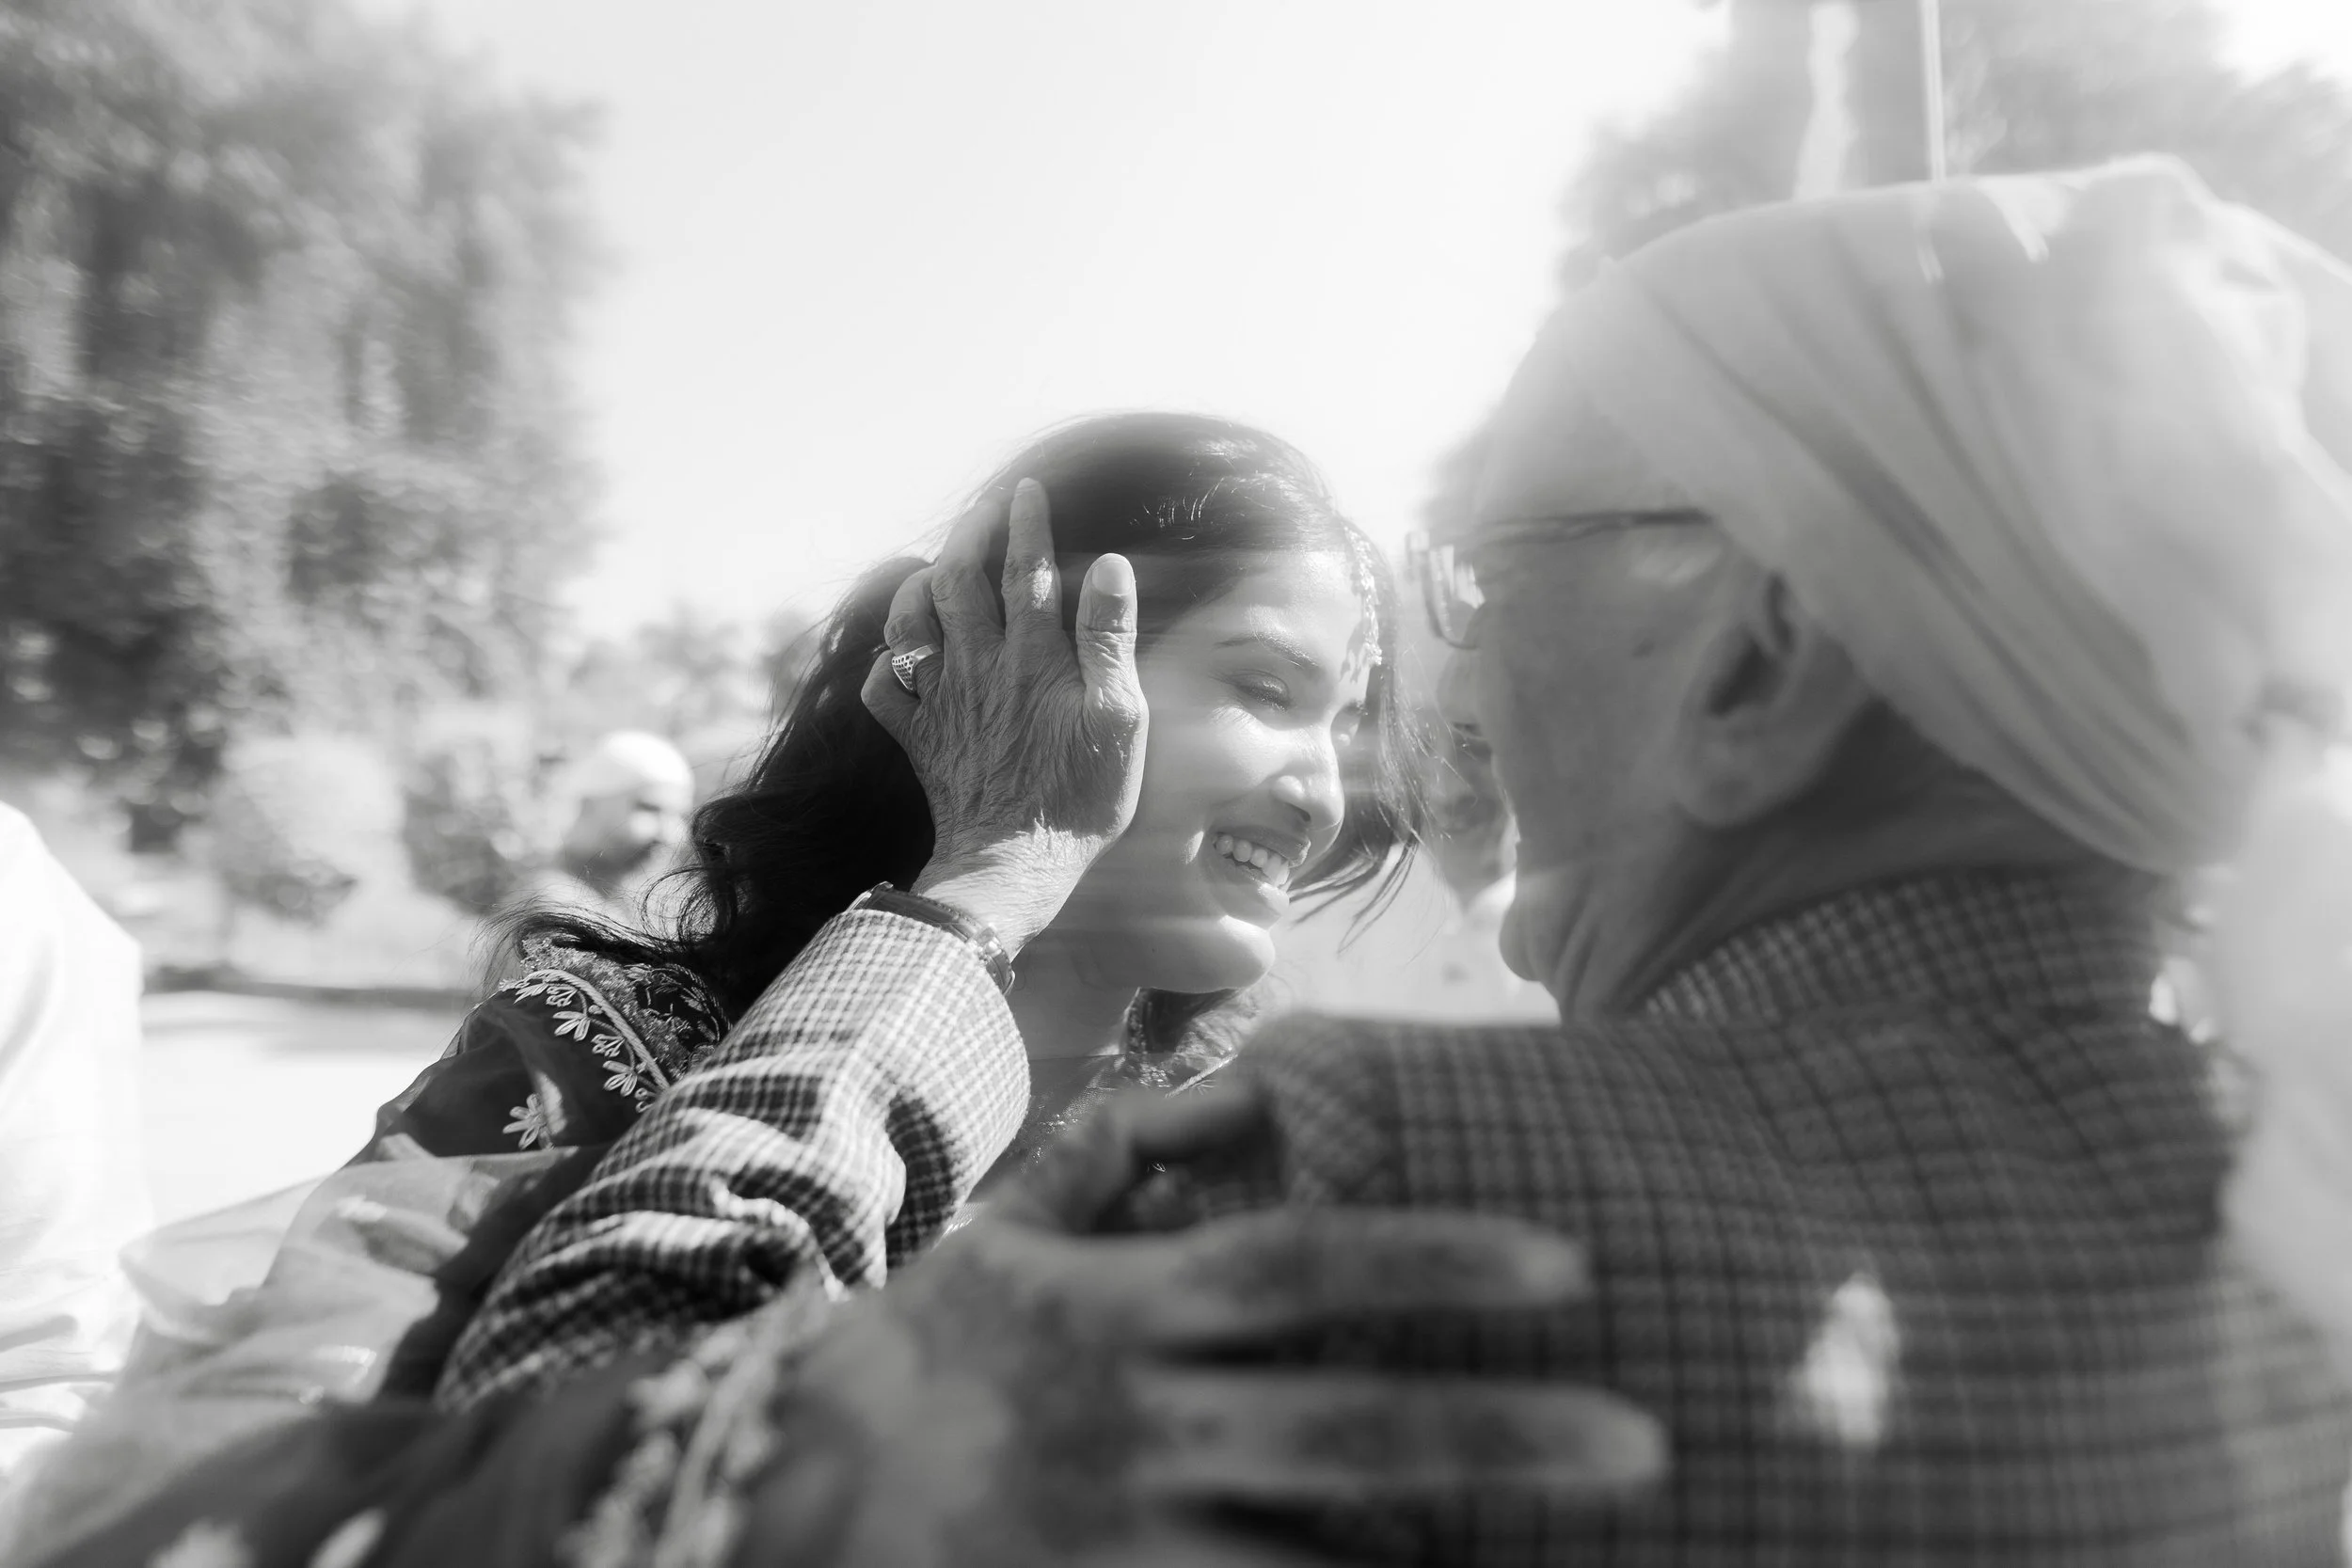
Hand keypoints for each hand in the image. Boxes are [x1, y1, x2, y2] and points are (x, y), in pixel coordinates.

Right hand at [747, 1089, 1666, 1565]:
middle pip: (1348, 1429)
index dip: (1431, 1255)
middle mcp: (1142, 1427)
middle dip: (1501, 1438)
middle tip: (1647, 1444)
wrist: (759, 1507)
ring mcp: (1124, 1540)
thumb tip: (1158, 1104)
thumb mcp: (983, 1257)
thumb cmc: (900, 1372)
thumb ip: (1080, 1179)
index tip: (1563, 1258)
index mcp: (1123, 1315)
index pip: (1300, 1267)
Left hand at [861, 479, 1146, 953]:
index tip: (1028, 490)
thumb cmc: (1080, 798)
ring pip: (911, 623)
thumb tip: (1110, 564)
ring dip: (917, 588)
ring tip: (933, 569)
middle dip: (968, 537)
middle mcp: (978, 668)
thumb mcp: (1119, 719)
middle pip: (959, 581)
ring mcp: (940, 703)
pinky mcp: (917, 739)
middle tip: (982, 512)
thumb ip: (1109, 638)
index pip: (1028, 571)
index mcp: (1032, 658)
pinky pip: (884, 689)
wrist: (1014, 866)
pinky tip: (901, 655)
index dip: (1027, 525)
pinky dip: (886, 664)